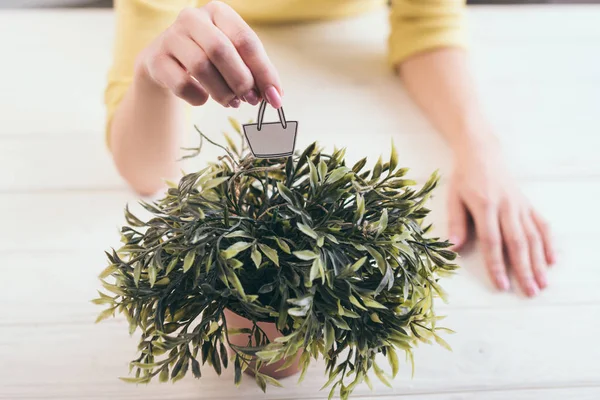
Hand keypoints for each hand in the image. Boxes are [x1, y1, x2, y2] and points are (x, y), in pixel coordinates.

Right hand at [135, 1, 282, 108]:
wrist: (166, 65)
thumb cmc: (209, 60)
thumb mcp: (234, 58)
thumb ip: (256, 73)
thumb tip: (276, 96)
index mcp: (218, 12)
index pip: (245, 40)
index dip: (263, 71)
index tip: (275, 96)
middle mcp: (192, 18)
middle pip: (221, 50)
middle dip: (241, 80)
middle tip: (250, 100)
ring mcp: (170, 37)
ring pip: (201, 67)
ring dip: (222, 92)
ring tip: (231, 102)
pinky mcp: (156, 59)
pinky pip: (181, 84)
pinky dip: (198, 97)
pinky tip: (204, 99)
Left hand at [448, 140, 555, 296]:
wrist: (482, 153)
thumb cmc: (464, 178)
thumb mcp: (453, 197)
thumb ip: (455, 222)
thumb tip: (453, 248)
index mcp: (485, 206)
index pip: (492, 241)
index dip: (497, 265)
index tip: (502, 285)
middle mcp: (506, 207)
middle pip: (517, 243)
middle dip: (524, 270)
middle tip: (530, 292)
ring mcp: (520, 205)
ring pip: (532, 237)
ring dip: (538, 262)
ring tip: (542, 283)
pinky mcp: (527, 204)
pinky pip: (541, 224)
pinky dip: (548, 242)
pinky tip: (552, 260)